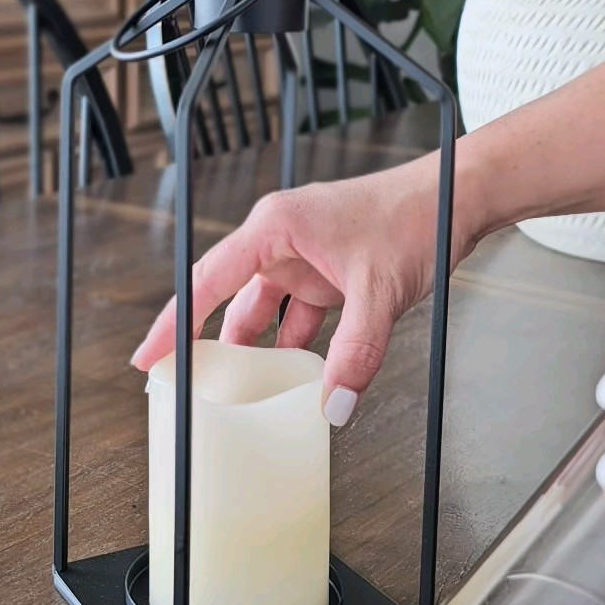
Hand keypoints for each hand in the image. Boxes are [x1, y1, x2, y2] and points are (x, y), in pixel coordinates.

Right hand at [131, 153, 458, 423]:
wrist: (455, 199)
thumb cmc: (413, 218)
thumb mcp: (380, 291)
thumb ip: (356, 351)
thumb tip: (334, 405)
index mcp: (274, 228)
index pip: (207, 279)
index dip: (174, 322)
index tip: (149, 356)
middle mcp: (279, 241)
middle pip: (226, 299)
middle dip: (207, 343)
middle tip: (184, 386)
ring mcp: (302, 258)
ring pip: (262, 313)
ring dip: (256, 352)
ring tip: (238, 396)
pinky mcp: (325, 273)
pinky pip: (295, 318)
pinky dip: (294, 349)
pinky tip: (296, 380)